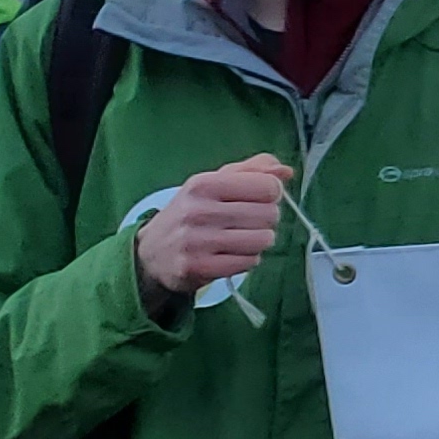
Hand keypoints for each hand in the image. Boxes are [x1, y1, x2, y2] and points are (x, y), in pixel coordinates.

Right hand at [134, 155, 287, 300]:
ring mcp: (197, 241)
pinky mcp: (198, 268)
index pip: (268, 186)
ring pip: (263, 240)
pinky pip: (249, 262)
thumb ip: (253, 171)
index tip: (257, 199)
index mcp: (203, 184)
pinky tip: (229, 255)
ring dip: (258, 242)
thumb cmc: (192, 212)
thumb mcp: (214, 183)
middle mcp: (198, 211)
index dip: (271, 194)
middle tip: (245, 222)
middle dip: (265, 220)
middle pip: (270, 215)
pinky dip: (246, 260)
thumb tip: (286, 171)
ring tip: (238, 239)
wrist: (152, 252)